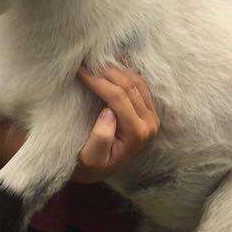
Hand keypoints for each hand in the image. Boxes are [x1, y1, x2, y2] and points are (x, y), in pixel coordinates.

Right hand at [72, 63, 159, 183]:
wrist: (101, 170)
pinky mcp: (149, 110)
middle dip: (106, 70)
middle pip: (130, 85)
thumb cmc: (91, 165)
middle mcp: (150, 124)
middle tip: (86, 61)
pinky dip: (126, 71)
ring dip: (116, 68)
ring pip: (137, 81)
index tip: (80, 70)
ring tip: (95, 61)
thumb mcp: (90, 158)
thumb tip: (108, 112)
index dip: (99, 80)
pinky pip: (140, 83)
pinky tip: (111, 63)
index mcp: (137, 134)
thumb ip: (101, 138)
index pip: (118, 97)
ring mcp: (152, 116)